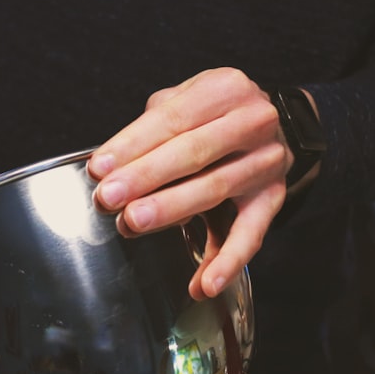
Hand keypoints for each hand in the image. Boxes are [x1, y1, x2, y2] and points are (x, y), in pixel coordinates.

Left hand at [88, 67, 294, 299]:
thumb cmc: (212, 114)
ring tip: (133, 223)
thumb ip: (150, 128)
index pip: (172, 118)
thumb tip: (109, 166)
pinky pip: (251, 235)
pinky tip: (202, 284)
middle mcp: (253, 121)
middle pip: (192, 152)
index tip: (99, 168)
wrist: (275, 123)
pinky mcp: (274, 198)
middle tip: (109, 197)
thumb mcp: (184, 100)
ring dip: (171, 209)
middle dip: (145, 177)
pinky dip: (227, 262)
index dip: (132, 144)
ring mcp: (267, 161)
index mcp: (225, 89)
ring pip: (215, 189)